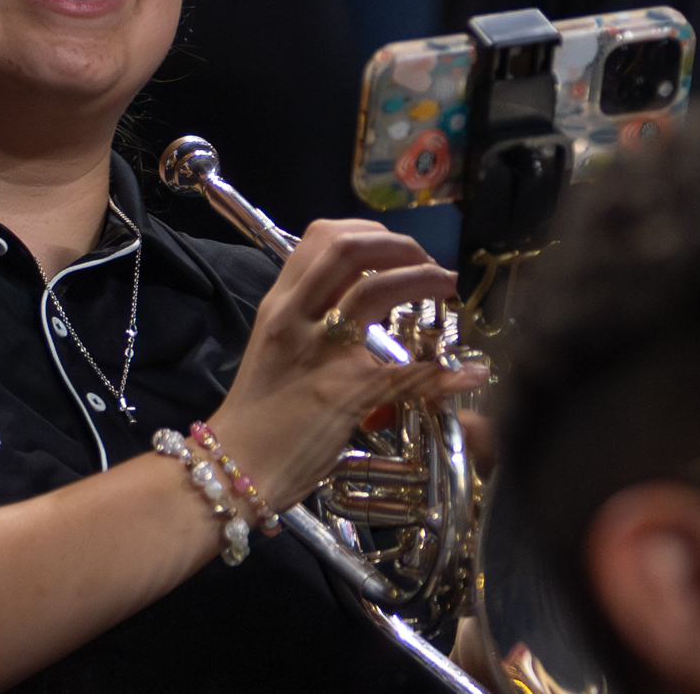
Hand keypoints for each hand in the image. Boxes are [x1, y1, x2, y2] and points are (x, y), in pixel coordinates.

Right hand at [207, 221, 486, 514]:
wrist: (233, 467)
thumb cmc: (255, 415)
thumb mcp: (274, 351)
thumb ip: (307, 323)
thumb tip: (353, 312)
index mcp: (279, 304)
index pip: (321, 238)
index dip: (369, 232)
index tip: (396, 247)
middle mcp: (295, 316)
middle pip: (348, 248)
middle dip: (398, 245)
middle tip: (425, 260)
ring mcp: (320, 350)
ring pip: (375, 289)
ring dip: (422, 279)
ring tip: (445, 286)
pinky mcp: (345, 390)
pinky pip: (404, 370)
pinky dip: (442, 370)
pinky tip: (465, 373)